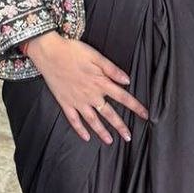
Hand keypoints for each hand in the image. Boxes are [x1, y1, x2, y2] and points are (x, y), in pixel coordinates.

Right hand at [25, 32, 148, 144]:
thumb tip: (127, 81)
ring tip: (110, 141)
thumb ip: (112, 69)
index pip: (123, 97)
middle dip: (120, 126)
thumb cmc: (73, 51)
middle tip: (129, 137)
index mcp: (100, 82)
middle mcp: (90, 95)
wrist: (48, 52)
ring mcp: (77, 101)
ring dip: (102, 132)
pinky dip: (80, 130)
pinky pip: (74, 120)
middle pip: (109, 114)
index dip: (135, 107)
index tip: (145, 115)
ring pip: (92, 120)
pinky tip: (86, 137)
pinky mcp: (65, 103)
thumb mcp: (96, 56)